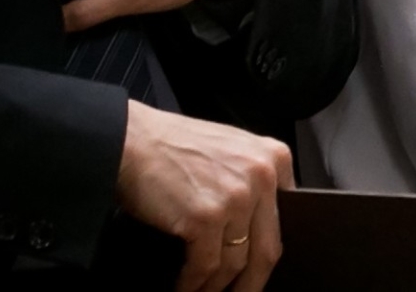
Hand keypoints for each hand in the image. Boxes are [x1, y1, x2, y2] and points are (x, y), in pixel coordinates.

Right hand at [118, 101, 292, 291]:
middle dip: (251, 283)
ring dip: (217, 287)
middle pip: (267, 248)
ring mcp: (236, 197)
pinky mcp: (206, 217)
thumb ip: (252, 180)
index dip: (266, 251)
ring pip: (236, 264)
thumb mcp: (229, 150)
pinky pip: (206, 267)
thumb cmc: (172, 144)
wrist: (129, 138)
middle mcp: (262, 176)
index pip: (285, 219)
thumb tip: (257, 230)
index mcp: (274, 157)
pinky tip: (184, 288)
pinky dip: (193, 284)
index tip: (257, 271)